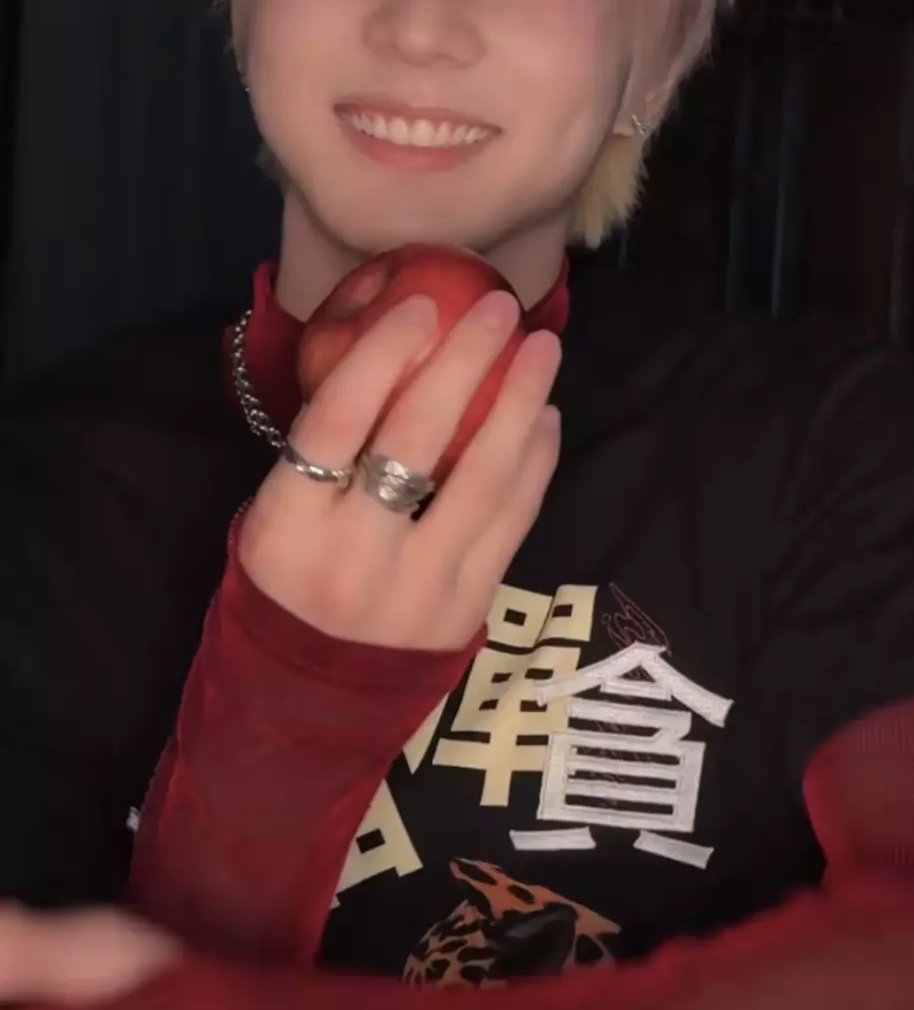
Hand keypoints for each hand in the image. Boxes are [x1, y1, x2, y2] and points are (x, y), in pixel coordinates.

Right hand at [238, 289, 562, 650]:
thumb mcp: (271, 519)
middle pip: (418, 438)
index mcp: (289, 526)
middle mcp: (352, 556)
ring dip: (520, 404)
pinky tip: (545, 419)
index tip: (423, 305)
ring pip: (481, 479)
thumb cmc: (286, 586)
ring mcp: (416, 588)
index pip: (336, 422)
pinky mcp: (464, 611)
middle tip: (501, 309)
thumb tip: (389, 352)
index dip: (381, 355)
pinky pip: (510, 523)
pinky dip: (534, 465)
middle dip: (466, 361)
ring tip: (543, 349)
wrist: (306, 705)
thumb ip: (321, 452)